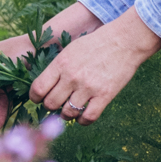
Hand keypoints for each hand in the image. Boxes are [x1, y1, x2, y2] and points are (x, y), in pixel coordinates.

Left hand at [29, 6, 160, 125]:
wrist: (125, 40)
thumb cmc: (97, 43)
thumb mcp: (71, 49)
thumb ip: (58, 67)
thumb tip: (45, 87)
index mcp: (61, 63)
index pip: (38, 89)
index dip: (35, 98)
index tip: (39, 99)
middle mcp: (72, 76)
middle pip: (50, 104)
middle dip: (51, 107)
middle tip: (57, 104)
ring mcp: (88, 87)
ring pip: (67, 113)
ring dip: (66, 115)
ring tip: (70, 110)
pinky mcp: (105, 95)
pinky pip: (88, 118)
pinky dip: (83, 121)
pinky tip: (83, 116)